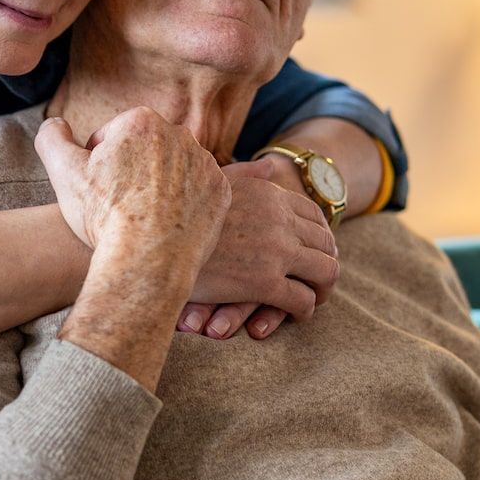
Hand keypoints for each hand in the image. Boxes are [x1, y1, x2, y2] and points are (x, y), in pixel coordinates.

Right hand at [34, 110, 227, 277]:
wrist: (147, 261)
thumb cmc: (103, 216)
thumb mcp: (63, 172)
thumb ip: (52, 137)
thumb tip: (56, 124)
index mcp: (141, 121)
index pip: (112, 136)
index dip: (98, 163)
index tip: (98, 189)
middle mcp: (180, 134)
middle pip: (145, 151)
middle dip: (131, 171)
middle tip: (117, 205)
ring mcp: (205, 163)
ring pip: (173, 170)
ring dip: (159, 187)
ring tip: (142, 218)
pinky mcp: (221, 191)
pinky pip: (198, 192)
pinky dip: (184, 205)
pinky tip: (166, 225)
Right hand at [177, 160, 338, 339]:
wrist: (153, 247)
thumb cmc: (174, 217)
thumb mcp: (211, 184)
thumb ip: (244, 173)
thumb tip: (271, 165)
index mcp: (267, 194)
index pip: (314, 214)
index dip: (319, 236)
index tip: (311, 251)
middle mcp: (278, 218)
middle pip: (326, 242)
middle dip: (325, 262)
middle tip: (316, 279)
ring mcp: (275, 250)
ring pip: (326, 271)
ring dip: (322, 288)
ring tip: (312, 298)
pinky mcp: (265, 283)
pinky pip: (303, 300)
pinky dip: (305, 310)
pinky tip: (296, 315)